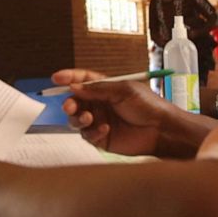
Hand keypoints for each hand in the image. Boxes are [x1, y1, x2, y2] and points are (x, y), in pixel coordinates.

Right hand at [52, 69, 172, 155]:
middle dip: (70, 103)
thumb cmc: (148, 105)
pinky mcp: (102, 138)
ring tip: (88, 118)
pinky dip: (92, 132)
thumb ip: (98, 89)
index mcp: (105, 88)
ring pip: (76, 120)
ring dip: (78, 118)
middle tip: (70, 106)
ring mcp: (100, 121)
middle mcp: (100, 104)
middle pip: (75, 101)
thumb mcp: (124, 90)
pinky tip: (105, 129)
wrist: (161, 130)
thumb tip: (74, 87)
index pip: (82, 80)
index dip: (68, 78)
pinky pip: (87, 135)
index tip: (56, 78)